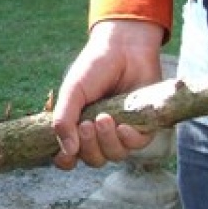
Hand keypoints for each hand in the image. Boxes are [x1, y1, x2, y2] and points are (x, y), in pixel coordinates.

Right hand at [51, 18, 165, 168]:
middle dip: (89, 147)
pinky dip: (128, 139)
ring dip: (107, 142)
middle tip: (88, 123)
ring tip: (104, 118)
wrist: (124, 48)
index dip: (66, 160)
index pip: (69, 156)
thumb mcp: (73, 91)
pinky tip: (123, 125)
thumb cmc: (94, 67)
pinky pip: (136, 146)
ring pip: (114, 155)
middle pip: (93, 159)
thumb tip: (67, 151)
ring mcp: (121, 131)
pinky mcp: (143, 126)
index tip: (66, 153)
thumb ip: (65, 119)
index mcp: (77, 126)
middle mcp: (99, 133)